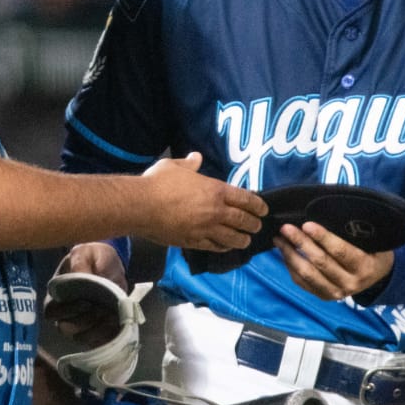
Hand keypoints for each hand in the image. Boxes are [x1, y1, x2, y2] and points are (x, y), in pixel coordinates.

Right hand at [45, 242, 127, 345]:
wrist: (110, 263)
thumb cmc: (93, 256)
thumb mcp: (85, 253)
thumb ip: (80, 264)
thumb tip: (78, 277)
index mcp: (56, 295)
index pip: (52, 311)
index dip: (67, 311)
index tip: (87, 302)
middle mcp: (64, 313)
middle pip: (67, 329)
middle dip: (86, 321)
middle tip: (103, 309)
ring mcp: (79, 324)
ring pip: (82, 338)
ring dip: (98, 329)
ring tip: (112, 315)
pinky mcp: (95, 331)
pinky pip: (98, 342)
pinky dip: (108, 336)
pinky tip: (118, 324)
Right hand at [135, 152, 265, 251]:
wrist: (140, 206)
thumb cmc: (157, 183)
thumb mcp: (174, 166)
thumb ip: (189, 163)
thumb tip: (196, 157)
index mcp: (215, 190)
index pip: (245, 199)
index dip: (258, 205)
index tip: (264, 209)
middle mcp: (215, 211)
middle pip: (243, 220)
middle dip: (253, 224)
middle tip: (257, 226)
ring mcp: (205, 229)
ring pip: (232, 238)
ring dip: (242, 239)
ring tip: (246, 241)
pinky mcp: (193, 242)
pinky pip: (214, 247)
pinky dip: (223, 248)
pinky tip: (226, 248)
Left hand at [274, 221, 394, 301]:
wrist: (378, 277)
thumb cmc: (374, 251)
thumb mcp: (374, 241)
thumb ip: (355, 233)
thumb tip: (328, 214)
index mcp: (364, 267)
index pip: (340, 251)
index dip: (323, 238)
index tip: (307, 224)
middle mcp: (350, 283)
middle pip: (320, 263)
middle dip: (301, 243)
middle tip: (286, 228)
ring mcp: (336, 293)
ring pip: (307, 274)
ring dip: (290, 255)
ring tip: (279, 238)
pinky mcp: (324, 296)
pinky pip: (302, 282)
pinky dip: (290, 266)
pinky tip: (284, 252)